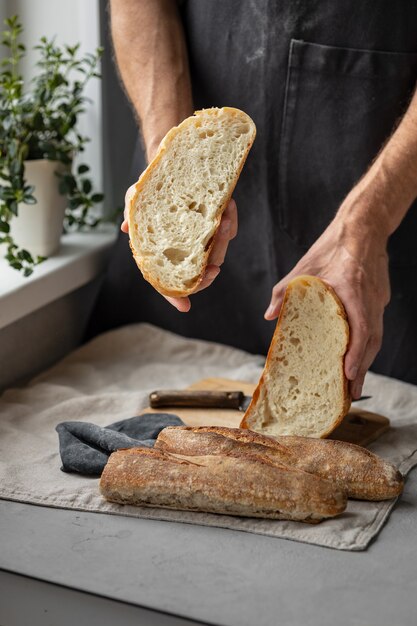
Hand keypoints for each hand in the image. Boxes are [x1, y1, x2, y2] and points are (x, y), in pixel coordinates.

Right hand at [121, 186, 237, 311]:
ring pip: (218, 253)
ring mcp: (204, 241)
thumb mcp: (137, 199)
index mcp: (165, 253)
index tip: (185, 306)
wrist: (173, 169)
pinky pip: (229, 231)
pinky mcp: (218, 226)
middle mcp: (186, 252)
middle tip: (213, 267)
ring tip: (223, 220)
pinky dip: (231, 220)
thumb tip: (126, 228)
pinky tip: (228, 205)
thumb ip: (131, 213)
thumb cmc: (151, 191)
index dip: (175, 296)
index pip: (170, 282)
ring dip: (223, 239)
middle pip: (201, 272)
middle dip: (208, 272)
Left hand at [264, 206, 390, 399]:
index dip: (355, 352)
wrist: (363, 227)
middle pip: (371, 341)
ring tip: (354, 384)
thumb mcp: (304, 267)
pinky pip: (376, 328)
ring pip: (376, 337)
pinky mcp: (380, 299)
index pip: (360, 326)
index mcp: (352, 289)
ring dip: (366, 361)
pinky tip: (357, 359)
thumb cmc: (332, 246)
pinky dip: (367, 347)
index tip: (348, 372)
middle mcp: (370, 298)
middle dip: (362, 368)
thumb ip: (285, 291)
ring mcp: (378, 300)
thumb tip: (270, 315)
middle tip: (351, 393)